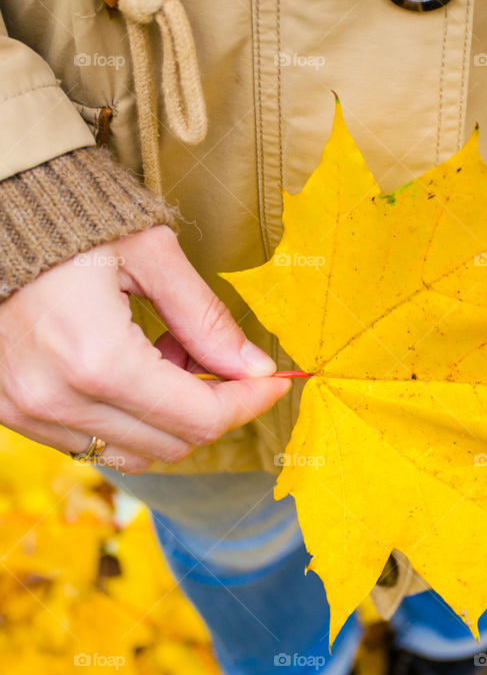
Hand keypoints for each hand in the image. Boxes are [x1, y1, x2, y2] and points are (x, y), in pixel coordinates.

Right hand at [0, 226, 290, 470]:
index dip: (248, 401)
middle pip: (172, 444)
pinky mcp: (10, 412)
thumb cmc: (69, 220)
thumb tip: (255, 368)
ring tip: (161, 352)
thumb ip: (206, 318)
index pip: (200, 418)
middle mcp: (58, 399)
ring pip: (133, 454)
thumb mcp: (150, 253)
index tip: (272, 380)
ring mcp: (27, 412)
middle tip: (208, 351)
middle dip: (209, 405)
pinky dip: (125, 417)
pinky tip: (124, 364)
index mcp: (97, 360)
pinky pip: (90, 442)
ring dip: (166, 416)